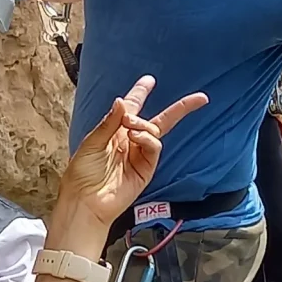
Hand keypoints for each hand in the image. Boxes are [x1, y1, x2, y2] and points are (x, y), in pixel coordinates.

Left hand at [52, 77, 207, 232]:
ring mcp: (140, 155)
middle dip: (180, 108)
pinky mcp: (146, 168)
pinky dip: (148, 138)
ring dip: (144, 124)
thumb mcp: (92, 143)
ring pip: (156, 132)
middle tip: (200, 99)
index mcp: (115, 132)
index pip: (132, 108)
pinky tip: (135, 137)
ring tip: (130, 127)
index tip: (150, 80)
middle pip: (159, 120)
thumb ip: (109, 122)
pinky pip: (154, 147)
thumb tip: (123, 100)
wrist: (85, 201)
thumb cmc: (82, 174)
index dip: (141, 93)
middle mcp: (130, 141)